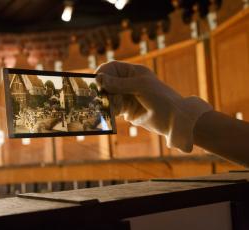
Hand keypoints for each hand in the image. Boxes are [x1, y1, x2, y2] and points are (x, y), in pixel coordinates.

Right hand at [95, 61, 211, 151]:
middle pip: (107, 83)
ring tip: (104, 107)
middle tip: (98, 97)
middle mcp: (128, 83)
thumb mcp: (140, 87)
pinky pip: (113, 108)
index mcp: (133, 73)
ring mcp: (127, 97)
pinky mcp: (127, 110)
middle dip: (102, 89)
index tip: (96, 82)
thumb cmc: (161, 98)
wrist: (174, 120)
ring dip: (105, 101)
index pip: (112, 68)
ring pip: (108, 96)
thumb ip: (119, 83)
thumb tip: (99, 78)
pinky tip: (110, 113)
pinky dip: (109, 110)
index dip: (102, 73)